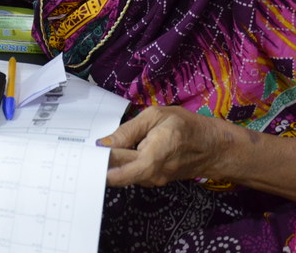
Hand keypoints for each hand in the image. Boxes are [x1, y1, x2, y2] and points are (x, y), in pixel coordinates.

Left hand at [98, 105, 243, 187]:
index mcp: (154, 156)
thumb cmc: (186, 126)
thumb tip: (103, 144)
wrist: (213, 147)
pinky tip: (117, 150)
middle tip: (82, 148)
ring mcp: (153, 180)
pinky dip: (122, 163)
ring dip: (111, 161)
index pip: (122, 172)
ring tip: (98, 146)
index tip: (85, 155)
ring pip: (124, 172)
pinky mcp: (153, 180)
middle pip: (118, 172)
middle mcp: (152, 174)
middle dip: (100, 161)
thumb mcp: (156, 116)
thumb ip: (128, 130)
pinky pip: (132, 172)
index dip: (100, 165)